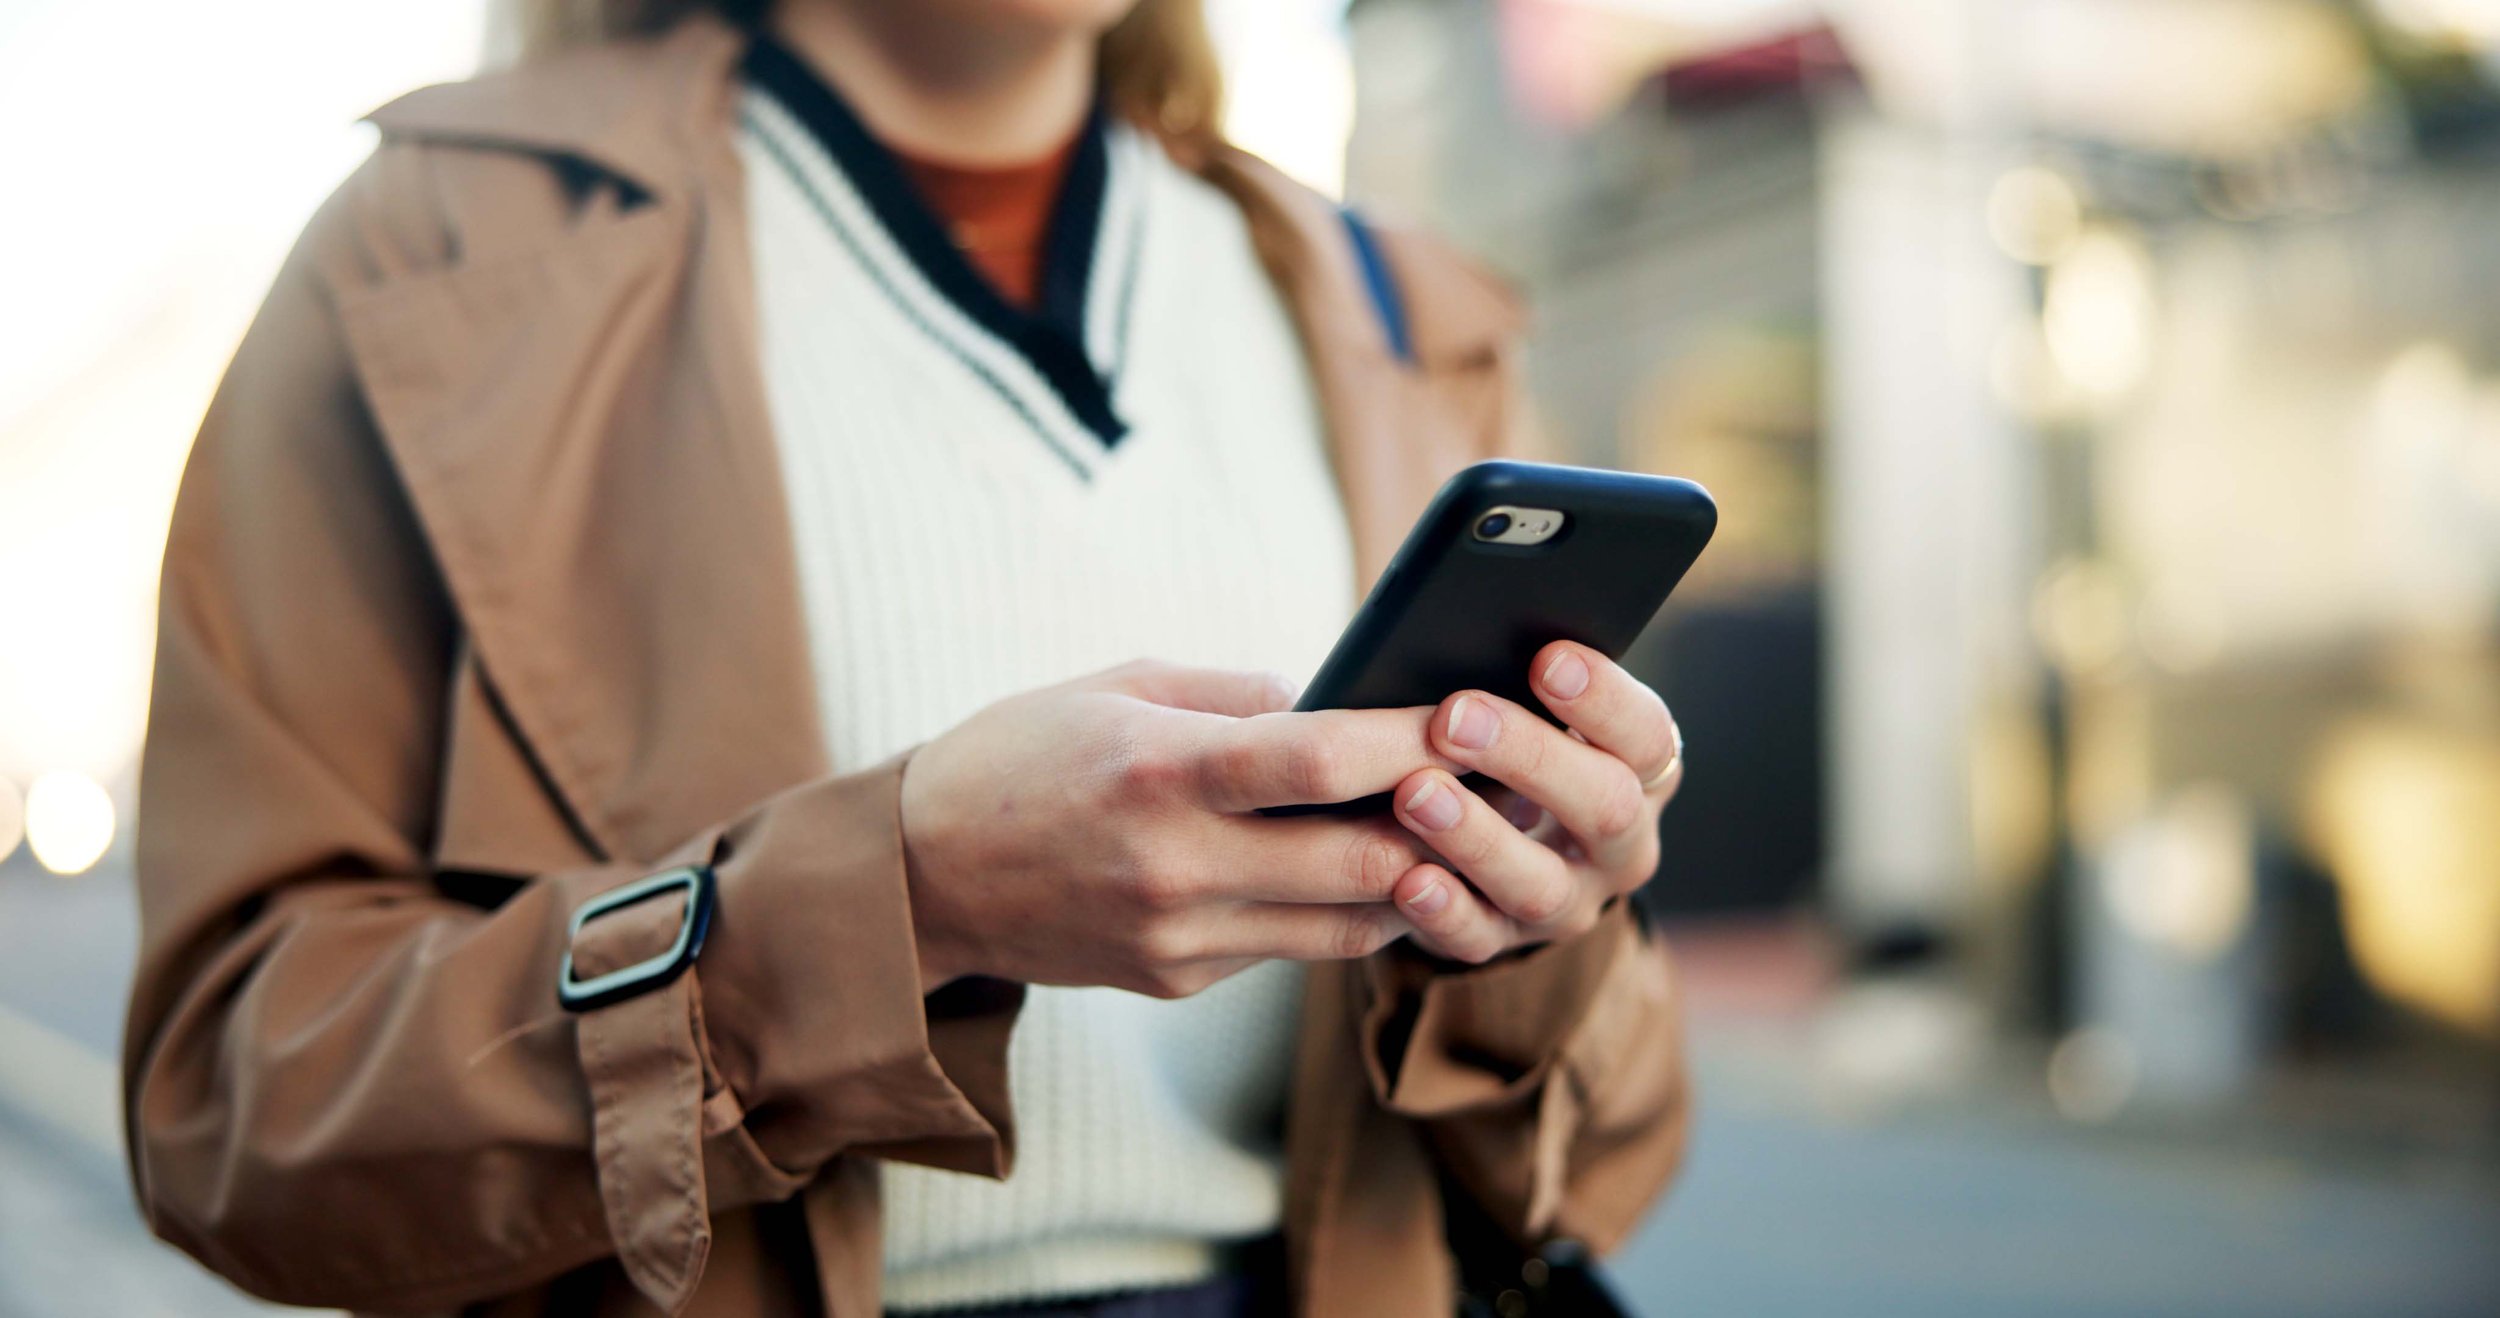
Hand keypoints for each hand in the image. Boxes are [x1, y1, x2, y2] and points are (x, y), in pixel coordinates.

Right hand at [899, 660, 1452, 997]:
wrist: (918, 876)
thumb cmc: (1021, 756)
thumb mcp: (1117, 685)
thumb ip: (1234, 695)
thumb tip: (1338, 700)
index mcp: (1159, 771)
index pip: (1318, 758)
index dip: (1411, 739)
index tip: (1472, 713)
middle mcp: (1175, 864)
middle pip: (1359, 859)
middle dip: (1447, 824)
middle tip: (1511, 787)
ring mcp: (1178, 936)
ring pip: (1346, 924)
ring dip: (1418, 881)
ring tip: (1472, 834)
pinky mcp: (1177, 981)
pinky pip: (1291, 946)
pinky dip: (1345, 910)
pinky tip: (1382, 869)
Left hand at [1385, 641, 1684, 963]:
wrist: (1503, 843)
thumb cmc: (1513, 743)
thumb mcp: (1535, 709)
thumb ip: (1521, 680)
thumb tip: (1469, 627)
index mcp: (1642, 771)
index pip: (1647, 736)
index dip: (1604, 699)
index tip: (1548, 658)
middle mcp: (1621, 844)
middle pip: (1603, 806)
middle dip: (1529, 757)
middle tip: (1456, 716)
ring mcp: (1569, 902)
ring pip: (1540, 883)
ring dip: (1477, 838)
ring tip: (1415, 793)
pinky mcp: (1506, 943)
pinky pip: (1479, 938)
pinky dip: (1444, 911)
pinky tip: (1407, 879)